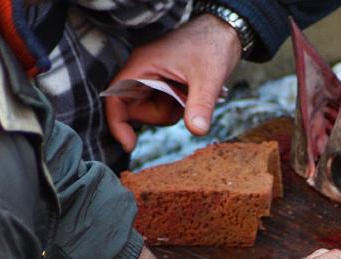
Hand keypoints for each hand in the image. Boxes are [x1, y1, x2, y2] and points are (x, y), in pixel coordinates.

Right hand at [104, 14, 242, 151]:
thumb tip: (197, 131)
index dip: (117, 123)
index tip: (130, 145)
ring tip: (191, 92)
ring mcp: (151, 79)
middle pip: (135, 110)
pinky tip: (190, 93)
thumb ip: (200, 105)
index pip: (115, 98)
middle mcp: (142, 72)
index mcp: (142, 65)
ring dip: (171, 111)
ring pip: (151, 111)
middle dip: (160, 114)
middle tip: (184, 100)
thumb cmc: (212, 45)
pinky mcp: (162, 85)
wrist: (224, 32)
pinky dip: (176, 107)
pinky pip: (162, 106)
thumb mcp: (208, 77)